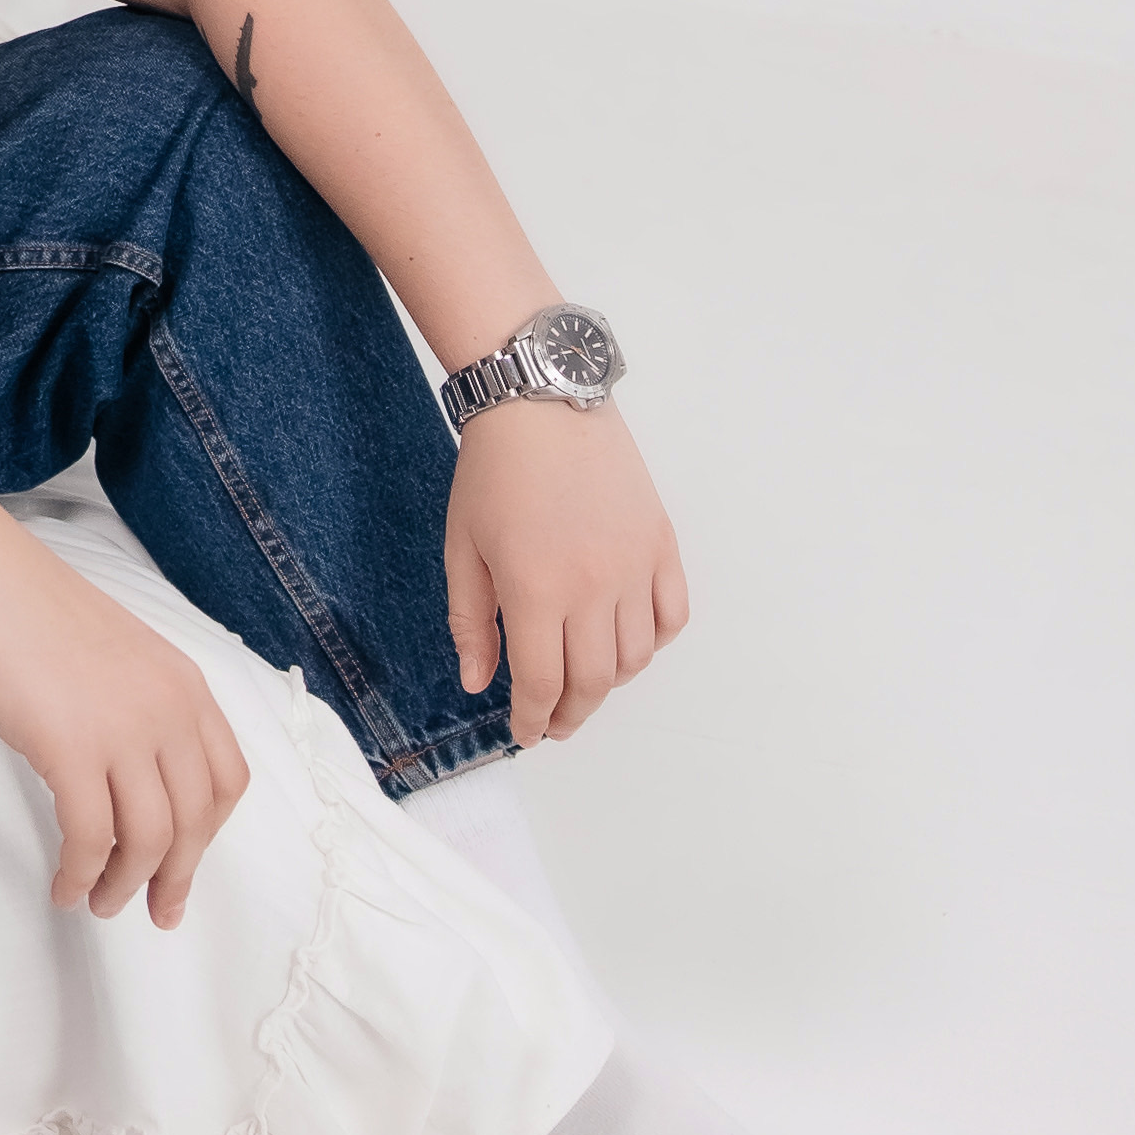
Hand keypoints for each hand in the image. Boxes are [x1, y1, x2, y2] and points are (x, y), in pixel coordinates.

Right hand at [0, 519, 252, 925]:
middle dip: (175, 877)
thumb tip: (130, 774)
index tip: (183, 865)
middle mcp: (167, 707)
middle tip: (153, 912)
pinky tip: (63, 886)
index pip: (227, 778)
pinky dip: (80, 873)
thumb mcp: (112, 653)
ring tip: (98, 903)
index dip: (209, 834)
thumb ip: (136, 705)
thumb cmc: (22, 606)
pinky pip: (89, 837)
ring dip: (125, 885)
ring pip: (148, 840)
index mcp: (182, 682)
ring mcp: (122, 728)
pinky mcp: (70, 747)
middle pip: (195, 821)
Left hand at [445, 402, 687, 743]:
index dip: (534, 719)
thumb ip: (470, 622)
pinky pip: (672, 616)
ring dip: (610, 682)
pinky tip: (626, 641)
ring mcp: (633, 565)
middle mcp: (592, 585)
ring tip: (584, 679)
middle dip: (572, 715)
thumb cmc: (493, 472)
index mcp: (534, 589)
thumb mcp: (462, 547)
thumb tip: (478, 682)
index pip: (543, 683)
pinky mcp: (661, 544)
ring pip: (636, 657)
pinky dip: (654, 641)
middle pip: (593, 682)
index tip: (526, 732)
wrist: (542, 403)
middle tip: (555, 723)